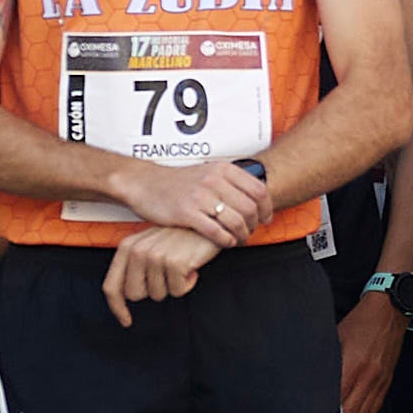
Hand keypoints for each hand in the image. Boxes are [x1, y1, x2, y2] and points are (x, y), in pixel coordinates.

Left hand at [102, 225, 217, 324]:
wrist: (211, 222)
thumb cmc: (182, 236)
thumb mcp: (151, 245)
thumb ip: (134, 266)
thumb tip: (126, 295)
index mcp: (128, 247)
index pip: (111, 286)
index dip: (117, 308)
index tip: (126, 320)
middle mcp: (138, 251)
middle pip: (135, 295)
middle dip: (153, 290)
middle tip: (167, 274)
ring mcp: (156, 256)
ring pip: (158, 294)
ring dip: (173, 285)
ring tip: (181, 266)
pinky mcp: (175, 262)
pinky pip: (177, 291)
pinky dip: (187, 284)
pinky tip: (192, 267)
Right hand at [113, 157, 270, 243]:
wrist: (146, 183)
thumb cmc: (179, 181)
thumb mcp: (208, 172)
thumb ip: (230, 182)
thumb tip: (255, 198)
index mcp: (223, 169)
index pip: (258, 189)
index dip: (267, 207)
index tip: (266, 218)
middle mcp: (214, 181)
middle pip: (250, 207)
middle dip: (255, 224)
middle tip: (251, 232)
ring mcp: (201, 196)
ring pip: (236, 221)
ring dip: (242, 234)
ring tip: (240, 239)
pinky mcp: (187, 213)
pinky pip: (216, 231)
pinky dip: (226, 240)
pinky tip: (226, 243)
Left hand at [335, 289, 410, 412]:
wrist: (390, 311)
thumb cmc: (361, 322)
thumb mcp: (335, 338)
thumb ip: (326, 361)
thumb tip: (309, 381)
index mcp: (354, 364)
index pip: (337, 400)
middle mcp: (370, 377)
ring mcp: (380, 381)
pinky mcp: (387, 382)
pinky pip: (375, 409)